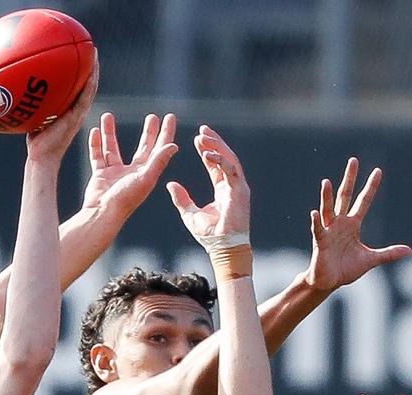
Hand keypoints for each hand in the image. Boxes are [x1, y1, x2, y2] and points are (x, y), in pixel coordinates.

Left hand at [26, 59, 99, 160]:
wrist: (42, 157)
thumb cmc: (36, 141)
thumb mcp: (34, 116)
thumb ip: (32, 103)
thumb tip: (16, 87)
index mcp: (69, 109)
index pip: (78, 87)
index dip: (81, 72)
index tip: (80, 55)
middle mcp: (75, 110)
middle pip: (86, 84)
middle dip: (89, 66)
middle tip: (89, 48)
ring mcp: (78, 113)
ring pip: (89, 88)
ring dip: (93, 70)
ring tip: (93, 53)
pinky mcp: (76, 117)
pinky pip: (85, 97)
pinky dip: (90, 84)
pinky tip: (90, 71)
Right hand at [80, 112, 178, 217]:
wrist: (102, 214)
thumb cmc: (125, 199)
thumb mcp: (145, 178)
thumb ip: (158, 161)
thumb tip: (174, 145)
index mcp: (146, 172)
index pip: (159, 148)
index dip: (165, 132)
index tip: (170, 117)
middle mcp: (133, 172)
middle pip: (142, 147)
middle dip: (148, 132)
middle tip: (152, 117)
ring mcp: (115, 173)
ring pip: (113, 148)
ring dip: (110, 132)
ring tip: (108, 115)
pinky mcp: (100, 175)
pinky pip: (97, 156)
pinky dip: (95, 144)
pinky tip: (95, 131)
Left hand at [166, 125, 250, 239]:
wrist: (223, 248)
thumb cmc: (210, 235)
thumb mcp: (189, 213)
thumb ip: (181, 198)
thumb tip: (170, 184)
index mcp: (223, 189)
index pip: (215, 165)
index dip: (207, 150)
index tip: (197, 138)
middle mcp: (232, 185)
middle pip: (225, 157)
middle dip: (214, 142)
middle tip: (202, 129)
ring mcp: (238, 187)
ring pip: (230, 159)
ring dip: (217, 146)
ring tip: (203, 137)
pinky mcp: (240, 191)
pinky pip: (231, 170)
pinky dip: (220, 160)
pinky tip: (209, 153)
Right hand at [305, 158, 410, 289]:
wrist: (329, 282)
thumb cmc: (347, 269)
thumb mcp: (371, 259)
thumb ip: (388, 254)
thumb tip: (410, 251)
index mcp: (353, 225)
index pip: (363, 201)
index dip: (370, 187)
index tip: (378, 170)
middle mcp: (340, 223)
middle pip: (345, 196)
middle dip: (349, 179)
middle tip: (353, 161)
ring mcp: (329, 231)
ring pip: (328, 210)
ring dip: (327, 197)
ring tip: (327, 182)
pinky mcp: (320, 242)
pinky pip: (318, 230)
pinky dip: (315, 222)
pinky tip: (314, 212)